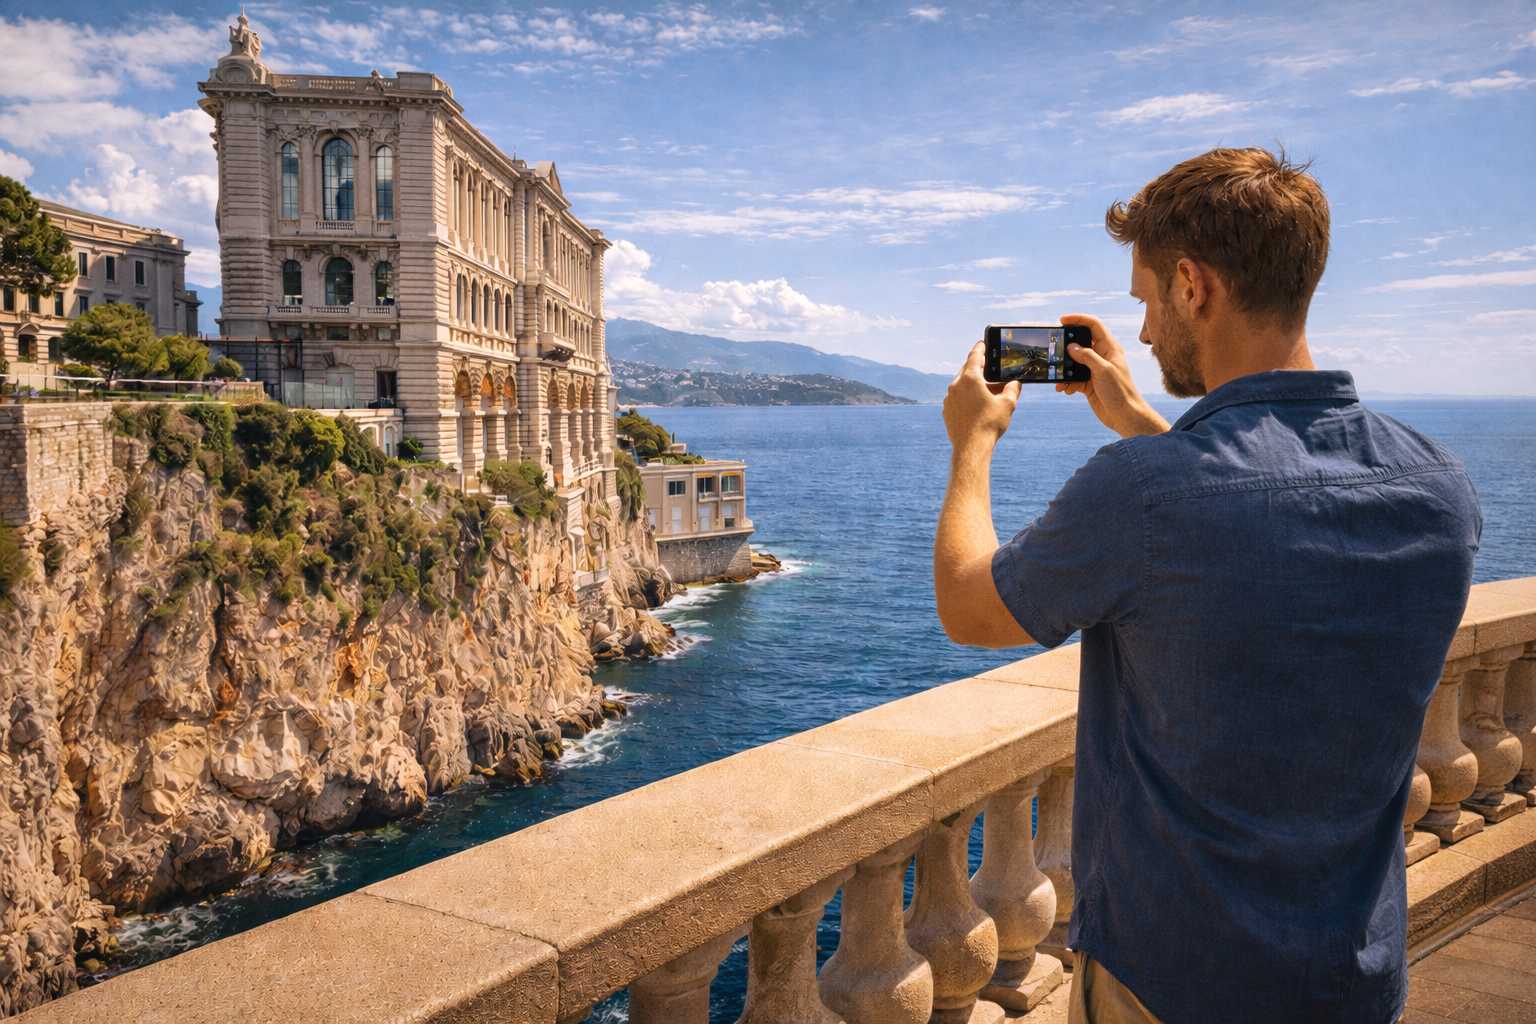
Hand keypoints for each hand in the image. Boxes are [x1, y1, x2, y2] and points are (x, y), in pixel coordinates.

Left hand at [944, 341, 1020, 455]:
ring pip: (962, 385)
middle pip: (967, 369)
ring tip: (987, 389)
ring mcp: (949, 399)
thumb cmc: (990, 425)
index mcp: (970, 379)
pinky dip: (966, 396)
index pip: (974, 356)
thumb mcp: (1007, 405)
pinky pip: (957, 398)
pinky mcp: (947, 410)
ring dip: (973, 384)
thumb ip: (1012, 390)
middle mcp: (956, 386)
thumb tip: (1015, 384)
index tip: (983, 343)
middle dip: (979, 367)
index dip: (981, 348)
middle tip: (989, 367)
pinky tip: (977, 404)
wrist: (971, 448)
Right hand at [1054, 314, 1169, 437]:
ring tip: (1058, 374)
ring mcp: (1093, 370)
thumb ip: (1087, 356)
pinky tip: (1065, 389)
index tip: (1062, 321)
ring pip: (1073, 362)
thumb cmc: (1121, 392)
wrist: (1124, 416)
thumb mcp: (1104, 371)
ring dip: (1064, 368)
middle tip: (1054, 348)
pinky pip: (1072, 378)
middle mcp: (1101, 356)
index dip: (1078, 320)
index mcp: (1109, 348)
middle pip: (1080, 342)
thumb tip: (1071, 347)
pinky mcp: (1088, 383)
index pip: (1093, 326)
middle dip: (1066, 345)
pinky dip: (1066, 383)